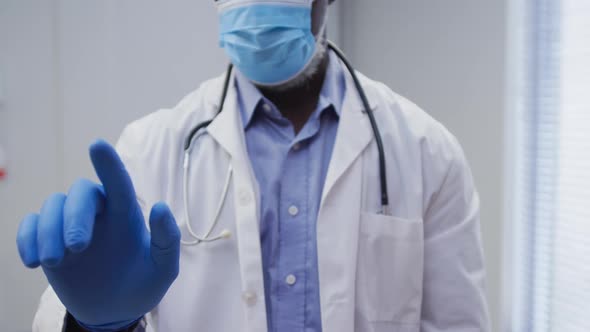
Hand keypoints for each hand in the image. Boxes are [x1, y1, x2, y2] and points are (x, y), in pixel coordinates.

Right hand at [16, 139, 179, 328]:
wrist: (114, 310)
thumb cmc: (143, 284)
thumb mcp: (163, 269)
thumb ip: (166, 240)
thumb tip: (159, 206)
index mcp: (126, 214)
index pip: (118, 182)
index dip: (108, 164)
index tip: (97, 145)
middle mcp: (98, 212)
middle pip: (80, 193)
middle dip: (75, 216)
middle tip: (77, 248)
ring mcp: (70, 224)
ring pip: (52, 206)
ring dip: (49, 231)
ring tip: (55, 262)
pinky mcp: (48, 239)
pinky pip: (30, 225)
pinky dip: (27, 238)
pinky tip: (33, 261)